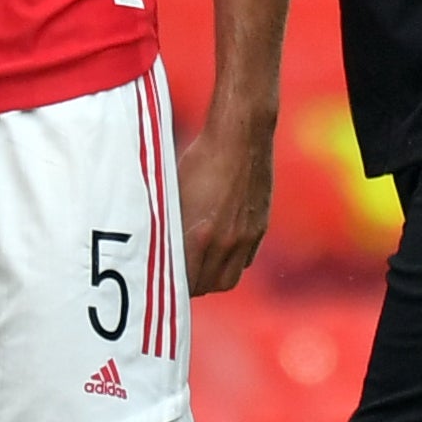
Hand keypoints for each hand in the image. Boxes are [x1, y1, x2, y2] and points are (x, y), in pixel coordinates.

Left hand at [175, 123, 273, 295]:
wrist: (241, 136)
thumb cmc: (201, 159)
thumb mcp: (176, 192)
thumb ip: (172, 226)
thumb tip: (160, 247)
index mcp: (200, 235)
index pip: (186, 282)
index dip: (174, 285)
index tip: (165, 279)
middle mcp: (226, 241)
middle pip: (209, 286)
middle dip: (194, 285)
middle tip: (182, 275)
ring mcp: (247, 236)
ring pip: (230, 277)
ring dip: (215, 277)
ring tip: (202, 265)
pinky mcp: (260, 226)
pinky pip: (246, 259)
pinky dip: (233, 261)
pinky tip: (222, 247)